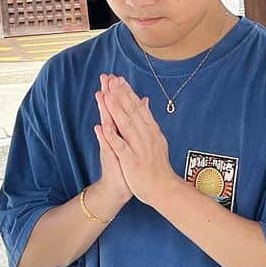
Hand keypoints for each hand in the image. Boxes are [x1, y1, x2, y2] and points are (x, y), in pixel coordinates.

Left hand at [97, 75, 180, 207]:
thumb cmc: (156, 164)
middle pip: (131, 112)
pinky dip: (112, 136)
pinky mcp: (132, 161)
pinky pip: (120, 147)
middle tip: (110, 79)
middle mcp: (146, 136)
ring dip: (115, 109)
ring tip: (106, 95)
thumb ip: (148, 119)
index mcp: (150, 130)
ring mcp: (139, 148)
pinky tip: (102, 126)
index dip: (127, 93)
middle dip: (120, 95)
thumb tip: (144, 100)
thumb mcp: (155, 137)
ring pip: (126, 125)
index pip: (138, 108)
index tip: (118, 79)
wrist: (163, 188)